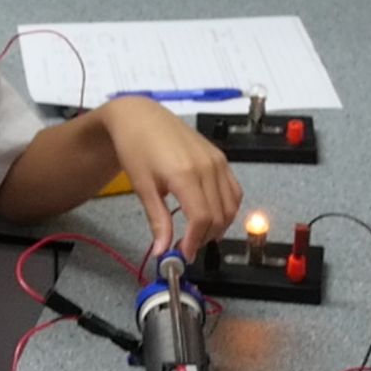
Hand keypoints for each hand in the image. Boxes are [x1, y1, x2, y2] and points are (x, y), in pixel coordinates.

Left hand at [98, 96, 243, 259]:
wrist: (141, 117)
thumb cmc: (137, 147)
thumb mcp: (143, 187)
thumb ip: (158, 220)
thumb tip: (162, 251)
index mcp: (185, 174)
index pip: (201, 219)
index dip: (194, 242)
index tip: (182, 253)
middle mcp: (207, 167)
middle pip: (219, 216)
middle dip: (204, 238)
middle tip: (187, 246)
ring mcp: (217, 161)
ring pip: (231, 206)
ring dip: (218, 226)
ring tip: (197, 233)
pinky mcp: (220, 157)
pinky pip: (234, 190)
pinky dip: (227, 208)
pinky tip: (211, 214)